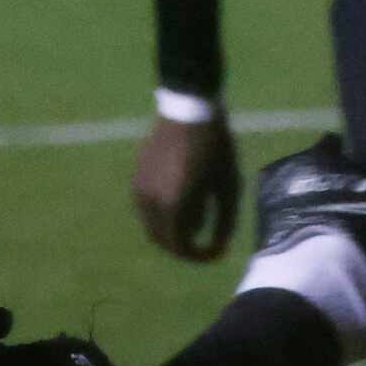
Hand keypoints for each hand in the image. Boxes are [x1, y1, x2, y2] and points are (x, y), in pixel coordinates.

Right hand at [132, 113, 238, 261]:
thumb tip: (218, 248)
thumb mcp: (229, 187)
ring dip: (172, 230)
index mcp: (174, 206)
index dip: (199, 256)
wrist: (189, 109)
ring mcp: (140, 189)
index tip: (216, 252)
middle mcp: (150, 202)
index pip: (180, 247)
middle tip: (206, 242)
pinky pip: (147, 208)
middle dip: (184, 246)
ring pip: (152, 225)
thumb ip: (225, 222)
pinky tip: (183, 199)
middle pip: (163, 240)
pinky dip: (163, 214)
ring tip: (198, 216)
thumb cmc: (216, 148)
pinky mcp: (137, 177)